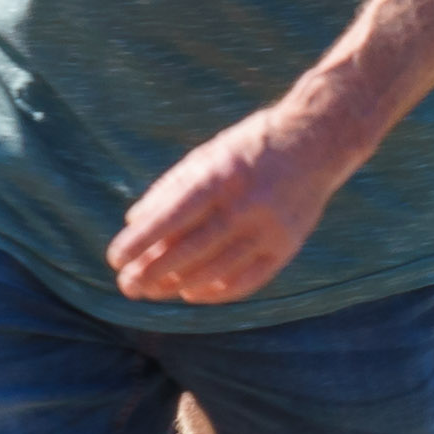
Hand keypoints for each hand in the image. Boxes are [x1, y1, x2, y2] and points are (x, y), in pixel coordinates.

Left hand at [107, 97, 375, 306]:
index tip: (114, 260)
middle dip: (152, 272)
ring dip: (177, 286)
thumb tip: (133, 223)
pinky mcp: (289, 244)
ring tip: (152, 292)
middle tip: (127, 286)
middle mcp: (247, 203)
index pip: (171, 217)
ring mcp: (271, 227)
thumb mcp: (207, 155)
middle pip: (190, 250)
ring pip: (215, 270)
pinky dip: (216, 291)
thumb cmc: (250, 147)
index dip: (139, 242)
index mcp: (222, 175)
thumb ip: (170, 187)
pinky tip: (191, 293)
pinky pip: (247, 280)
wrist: (318, 141)